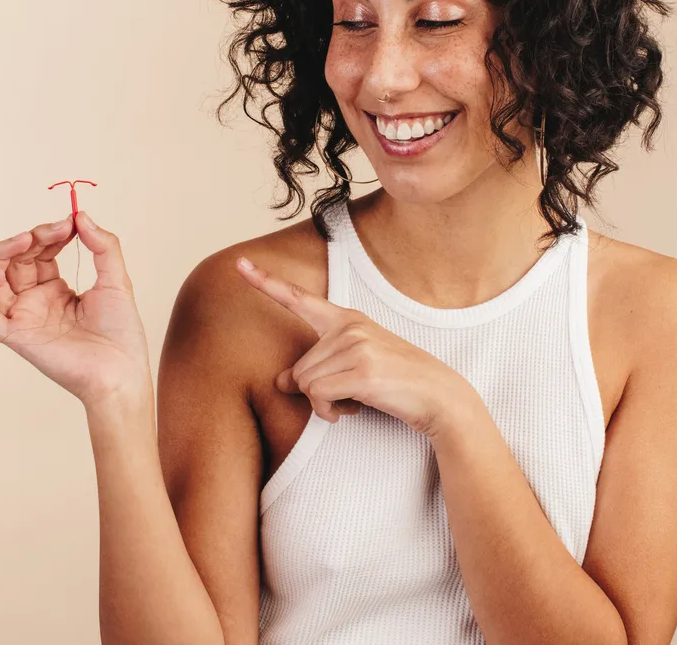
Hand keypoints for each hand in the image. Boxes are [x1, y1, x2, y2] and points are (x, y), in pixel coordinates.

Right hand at [0, 211, 150, 407]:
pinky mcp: (15, 336)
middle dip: (29, 238)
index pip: (38, 252)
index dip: (48, 233)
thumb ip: (103, 246)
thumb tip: (81, 215)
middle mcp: (35, 303)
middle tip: (57, 228)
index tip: (70, 222)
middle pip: (13, 260)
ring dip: (1, 254)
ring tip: (26, 240)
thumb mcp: (116, 280)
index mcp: (55, 291)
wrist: (122, 370)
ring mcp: (23, 319)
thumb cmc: (122, 333)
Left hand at [234, 255, 475, 437]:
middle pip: (299, 368)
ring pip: (306, 384)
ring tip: (352, 402)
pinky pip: (319, 396)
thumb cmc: (395, 382)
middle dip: (315, 392)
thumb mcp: (353, 369)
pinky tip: (351, 409)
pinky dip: (329, 411)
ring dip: (323, 404)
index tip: (239, 264)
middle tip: (345, 397)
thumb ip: (317, 369)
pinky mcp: (361, 370)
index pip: (298, 298)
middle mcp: (348, 327)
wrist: (437, 395)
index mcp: (345, 319)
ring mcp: (356, 346)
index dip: (265, 282)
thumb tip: (280, 382)